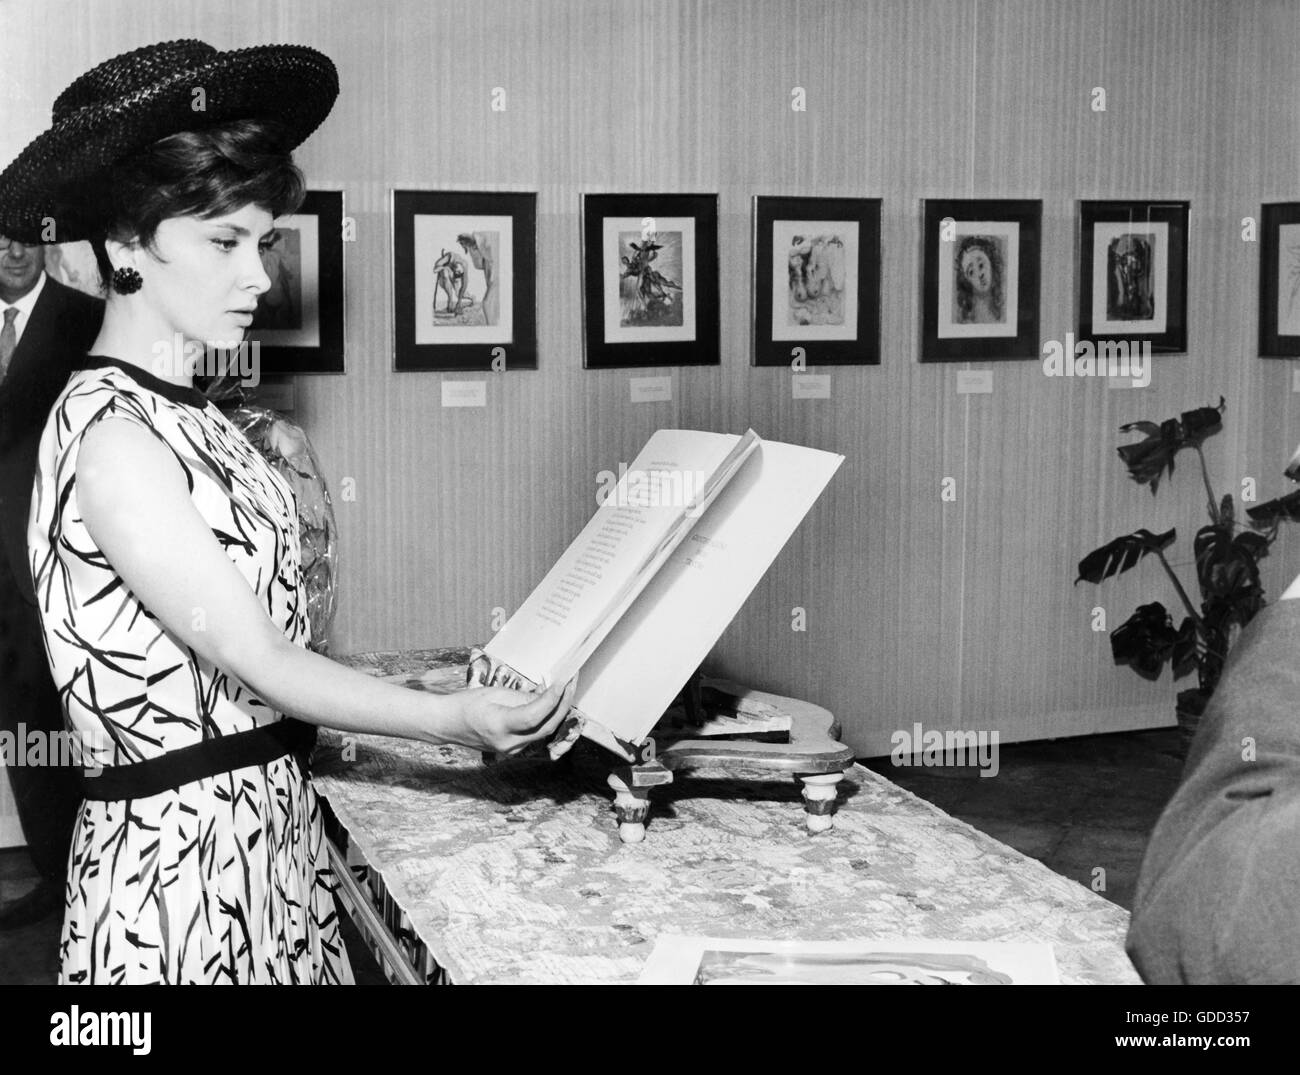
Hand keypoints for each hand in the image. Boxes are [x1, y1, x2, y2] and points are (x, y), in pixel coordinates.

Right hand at [446, 675, 577, 754]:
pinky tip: (550, 701)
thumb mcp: (495, 693)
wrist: (448, 725)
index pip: (534, 716)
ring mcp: (512, 750)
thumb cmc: (467, 705)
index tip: (562, 682)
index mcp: (499, 726)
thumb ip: (523, 697)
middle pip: (546, 727)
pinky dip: (547, 717)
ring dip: (558, 710)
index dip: (551, 699)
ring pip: (545, 731)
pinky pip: (537, 734)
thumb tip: (548, 694)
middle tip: (571, 682)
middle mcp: (508, 743)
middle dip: (563, 704)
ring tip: (564, 688)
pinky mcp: (515, 749)